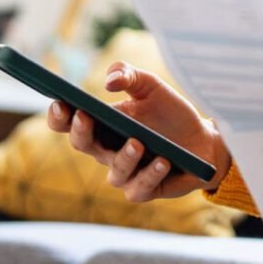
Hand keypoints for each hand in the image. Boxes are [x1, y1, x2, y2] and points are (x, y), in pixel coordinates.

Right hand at [45, 62, 231, 201]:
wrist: (202, 139)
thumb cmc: (170, 113)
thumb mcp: (152, 86)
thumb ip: (129, 75)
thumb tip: (109, 80)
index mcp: (103, 126)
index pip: (70, 123)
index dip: (59, 115)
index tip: (60, 102)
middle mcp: (108, 152)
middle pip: (83, 146)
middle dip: (80, 132)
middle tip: (85, 117)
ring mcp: (126, 173)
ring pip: (115, 172)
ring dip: (125, 157)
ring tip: (138, 142)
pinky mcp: (145, 189)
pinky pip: (141, 187)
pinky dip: (151, 174)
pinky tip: (163, 160)